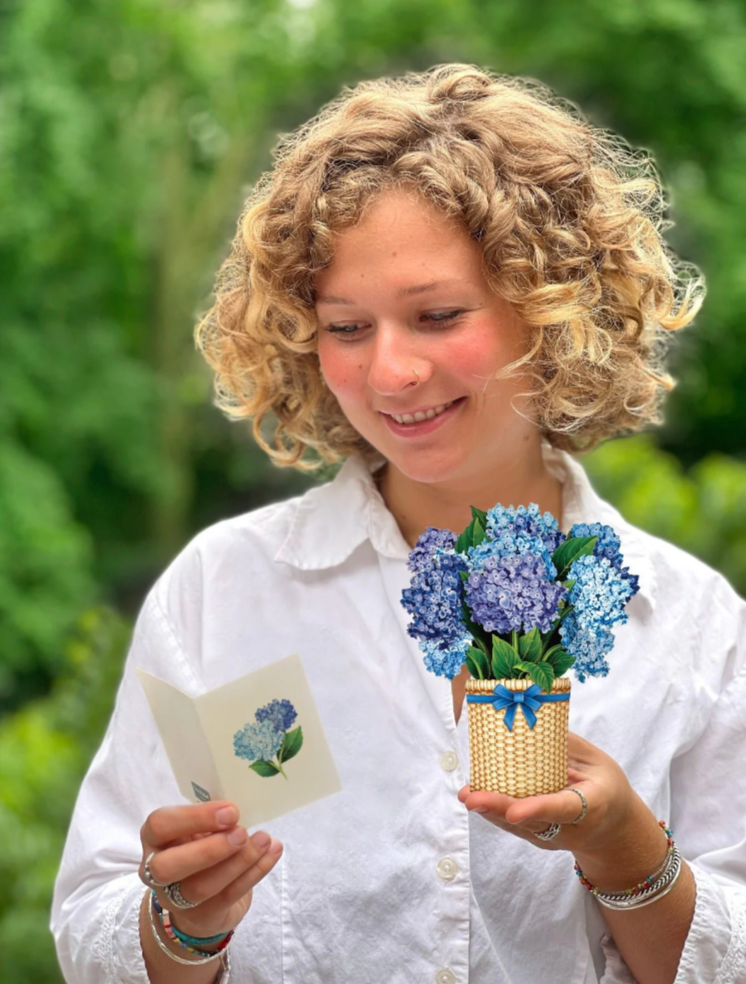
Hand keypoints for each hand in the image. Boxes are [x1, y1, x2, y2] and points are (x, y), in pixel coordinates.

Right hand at [139, 801, 282, 938]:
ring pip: (201, 886)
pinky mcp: (204, 915)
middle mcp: (156, 871)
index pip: (160, 825)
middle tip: (242, 832)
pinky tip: (273, 852)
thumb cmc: (200, 848)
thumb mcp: (198, 828)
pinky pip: (229, 895)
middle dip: (209, 849)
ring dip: (238, 861)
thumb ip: (211, 819)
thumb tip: (239, 808)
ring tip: (264, 840)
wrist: (199, 902)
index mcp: (155, 839)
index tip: (230, 811)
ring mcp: (177, 899)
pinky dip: (255, 872)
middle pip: (168, 866)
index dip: (193, 818)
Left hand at [458, 732, 639, 855]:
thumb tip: (530, 718)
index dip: (537, 809)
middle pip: (532, 822)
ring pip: (519, 826)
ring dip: (490, 811)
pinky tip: (474, 797)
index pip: (562, 808)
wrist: (614, 828)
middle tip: (472, 798)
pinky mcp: (539, 837)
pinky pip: (514, 825)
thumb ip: (566, 745)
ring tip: (467, 795)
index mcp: (591, 806)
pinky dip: (494, 811)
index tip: (514, 812)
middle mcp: (570, 828)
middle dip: (500, 809)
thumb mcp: (597, 761)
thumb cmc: (605, 785)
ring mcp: (553, 837)